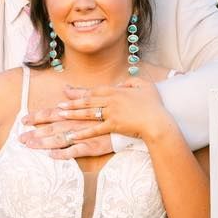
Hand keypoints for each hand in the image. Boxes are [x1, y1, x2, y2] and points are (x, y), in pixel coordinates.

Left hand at [18, 97, 113, 159]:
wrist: (142, 116)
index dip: (38, 115)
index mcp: (79, 109)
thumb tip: (66, 89)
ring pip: (61, 137)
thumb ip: (81, 93)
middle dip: (35, 131)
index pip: (55, 112)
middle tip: (20, 137)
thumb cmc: (120, 105)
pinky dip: (64, 153)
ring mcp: (88, 132)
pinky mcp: (97, 144)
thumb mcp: (99, 95)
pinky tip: (52, 156)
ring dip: (44, 142)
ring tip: (29, 146)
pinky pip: (77, 150)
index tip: (24, 119)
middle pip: (53, 125)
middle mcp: (81, 120)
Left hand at [31, 78, 172, 146]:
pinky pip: (95, 130)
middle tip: (57, 106)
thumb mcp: (144, 86)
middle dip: (70, 103)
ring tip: (59, 115)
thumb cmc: (154, 104)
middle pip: (86, 101)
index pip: (93, 91)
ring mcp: (111, 113)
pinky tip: (71, 135)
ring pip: (87, 113)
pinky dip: (82, 132)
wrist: (159, 120)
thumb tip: (122, 83)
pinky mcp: (114, 125)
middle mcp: (110, 100)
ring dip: (72, 114)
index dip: (78, 93)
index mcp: (116, 91)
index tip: (66, 93)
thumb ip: (132, 82)